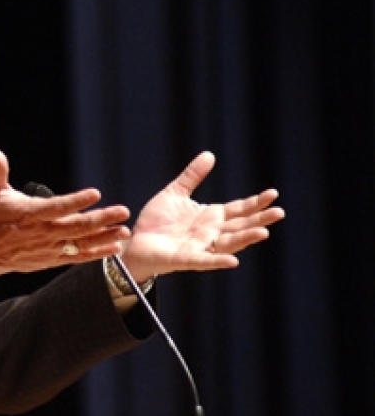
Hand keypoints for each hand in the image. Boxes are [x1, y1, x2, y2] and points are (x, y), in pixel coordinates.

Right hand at [0, 149, 131, 281]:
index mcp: (29, 214)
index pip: (56, 207)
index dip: (76, 201)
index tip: (95, 194)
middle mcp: (42, 233)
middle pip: (76, 227)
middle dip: (101, 219)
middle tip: (122, 211)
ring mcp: (49, 248)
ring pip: (81, 244)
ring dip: (104, 237)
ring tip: (124, 231)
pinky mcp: (52, 259)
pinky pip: (77, 257)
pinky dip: (96, 253)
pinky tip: (113, 248)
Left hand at [120, 151, 284, 281]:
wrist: (136, 241)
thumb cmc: (157, 221)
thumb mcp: (175, 193)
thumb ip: (192, 176)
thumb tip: (210, 154)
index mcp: (210, 217)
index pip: (238, 209)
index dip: (255, 202)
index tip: (273, 194)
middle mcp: (210, 233)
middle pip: (240, 226)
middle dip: (259, 220)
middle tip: (279, 212)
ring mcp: (200, 247)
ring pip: (228, 244)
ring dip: (245, 239)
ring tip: (263, 232)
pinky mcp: (186, 259)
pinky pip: (205, 261)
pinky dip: (218, 261)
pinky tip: (233, 261)